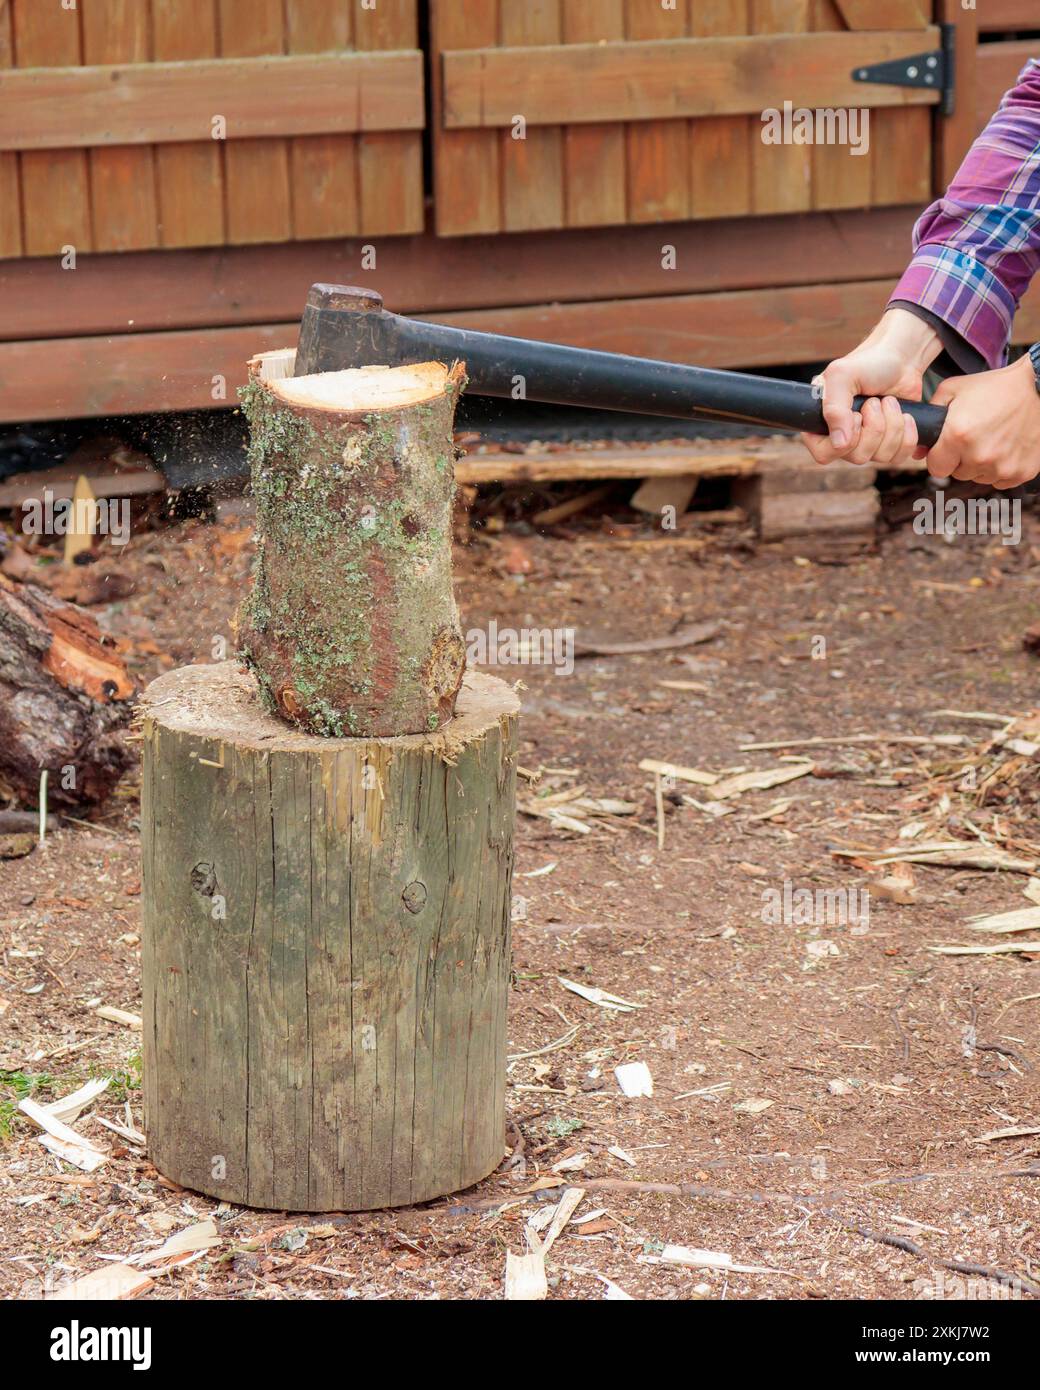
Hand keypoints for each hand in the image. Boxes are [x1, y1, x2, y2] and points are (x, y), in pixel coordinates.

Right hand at [799, 308, 941, 466]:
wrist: (901, 359)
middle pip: (857, 457)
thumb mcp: (842, 376)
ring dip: (892, 425)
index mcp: (822, 424)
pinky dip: (907, 434)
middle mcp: (843, 438)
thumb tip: (840, 444)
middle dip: (874, 427)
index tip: (856, 414)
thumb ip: (834, 408)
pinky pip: (900, 457)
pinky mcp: (892, 444)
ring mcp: (869, 444)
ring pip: (881, 457)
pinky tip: (905, 415)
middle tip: (874, 401)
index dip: (844, 440)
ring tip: (888, 402)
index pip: (823, 454)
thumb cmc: (868, 363)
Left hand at [925, 353, 1039, 488]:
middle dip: (961, 458)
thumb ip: (930, 416)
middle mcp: (979, 456)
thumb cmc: (995, 387)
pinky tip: (1007, 447)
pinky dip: (1001, 468)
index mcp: (958, 437)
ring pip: (979, 478)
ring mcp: (1002, 467)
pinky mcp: (1021, 473)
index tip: (948, 447)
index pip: (935, 468)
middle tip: (975, 436)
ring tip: (993, 438)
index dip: (940, 456)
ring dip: (981, 464)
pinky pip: (1000, 480)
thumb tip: (917, 449)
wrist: (1038, 387)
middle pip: (957, 473)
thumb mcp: (954, 390)